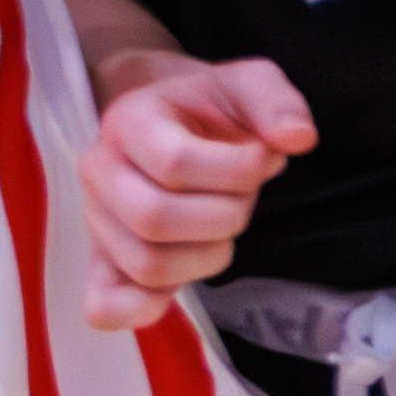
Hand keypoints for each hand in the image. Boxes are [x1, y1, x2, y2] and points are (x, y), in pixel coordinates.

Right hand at [77, 47, 314, 330]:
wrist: (171, 124)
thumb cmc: (208, 109)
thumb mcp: (246, 85)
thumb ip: (275, 100)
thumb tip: (297, 137)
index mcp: (128, 122)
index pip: (174, 162)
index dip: (235, 170)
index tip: (261, 159)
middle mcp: (100, 171)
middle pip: (155, 218)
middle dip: (222, 215)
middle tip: (241, 198)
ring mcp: (98, 221)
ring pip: (147, 264)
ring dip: (206, 255)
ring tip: (221, 228)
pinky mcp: (104, 262)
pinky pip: (105, 303)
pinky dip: (140, 310)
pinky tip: (172, 296)